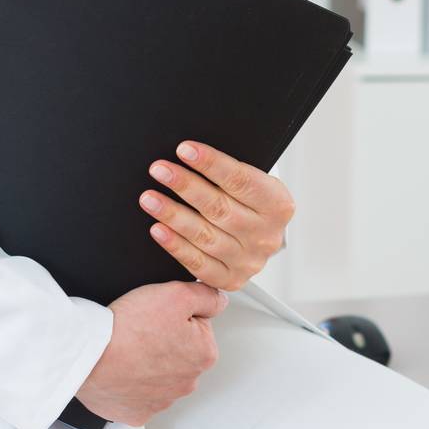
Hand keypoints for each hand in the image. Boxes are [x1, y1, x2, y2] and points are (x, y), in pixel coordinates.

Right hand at [75, 280, 228, 426]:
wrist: (89, 355)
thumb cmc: (129, 326)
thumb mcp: (175, 293)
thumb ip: (206, 296)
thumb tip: (218, 301)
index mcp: (204, 354)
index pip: (197, 326)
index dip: (176, 314)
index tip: (158, 315)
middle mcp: (188, 383)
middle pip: (180, 352)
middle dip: (165, 339)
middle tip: (141, 328)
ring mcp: (162, 401)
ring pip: (159, 374)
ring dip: (148, 362)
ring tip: (128, 347)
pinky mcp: (138, 413)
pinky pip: (139, 395)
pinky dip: (131, 382)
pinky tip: (121, 369)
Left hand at [138, 141, 294, 292]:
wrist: (260, 236)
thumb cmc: (251, 201)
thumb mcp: (253, 180)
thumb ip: (229, 171)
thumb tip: (190, 153)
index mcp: (278, 205)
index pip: (241, 180)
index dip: (211, 163)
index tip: (184, 150)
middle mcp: (266, 235)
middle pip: (219, 208)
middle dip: (185, 186)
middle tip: (160, 170)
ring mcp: (249, 261)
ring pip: (205, 236)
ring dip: (173, 215)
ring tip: (150, 198)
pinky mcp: (230, 279)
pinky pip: (198, 263)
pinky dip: (175, 245)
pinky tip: (158, 229)